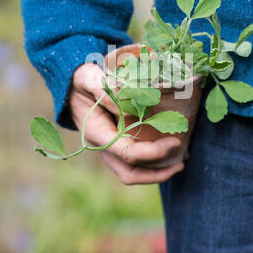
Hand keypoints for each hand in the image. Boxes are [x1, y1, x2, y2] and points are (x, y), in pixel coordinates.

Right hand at [69, 63, 184, 184]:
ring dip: (157, 171)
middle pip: (129, 173)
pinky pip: (135, 160)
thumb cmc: (82, 80)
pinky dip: (153, 160)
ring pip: (132, 171)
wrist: (71, 85)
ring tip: (181, 160)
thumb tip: (127, 105)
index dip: (152, 152)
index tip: (174, 141)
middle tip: (181, 162)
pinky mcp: (117, 142)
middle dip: (157, 173)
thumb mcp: (90, 78)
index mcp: (96, 133)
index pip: (127, 153)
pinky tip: (171, 149)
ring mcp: (109, 147)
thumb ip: (105, 89)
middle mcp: (103, 145)